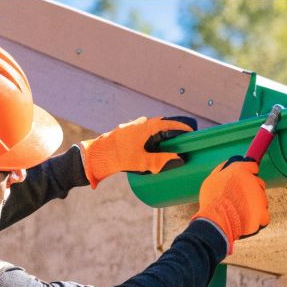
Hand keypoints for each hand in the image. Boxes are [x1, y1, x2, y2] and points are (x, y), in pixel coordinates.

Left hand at [79, 116, 197, 188]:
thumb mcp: (143, 162)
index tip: (191, 132)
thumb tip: (180, 160)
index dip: (181, 127)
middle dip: (172, 132)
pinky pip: (142, 132)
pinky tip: (150, 148)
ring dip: (160, 135)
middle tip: (182, 140)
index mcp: (146, 127)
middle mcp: (139, 123)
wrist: (95, 156)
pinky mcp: (124, 133)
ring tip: (168, 146)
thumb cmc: (119, 158)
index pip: (169, 124)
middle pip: (161, 125)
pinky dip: (150, 137)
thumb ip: (162, 161)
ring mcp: (131, 127)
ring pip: (150, 128)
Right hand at [192, 155, 269, 253]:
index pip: (252, 166)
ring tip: (240, 212)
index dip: (248, 173)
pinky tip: (246, 220)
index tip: (244, 179)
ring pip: (262, 200)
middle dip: (251, 190)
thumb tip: (229, 164)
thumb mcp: (212, 179)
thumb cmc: (211, 201)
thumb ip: (222, 169)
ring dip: (254, 205)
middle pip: (258, 183)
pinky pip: (263, 216)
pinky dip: (257, 219)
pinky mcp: (263, 214)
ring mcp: (260, 198)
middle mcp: (253, 181)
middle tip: (238, 199)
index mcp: (240, 170)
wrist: (216, 223)